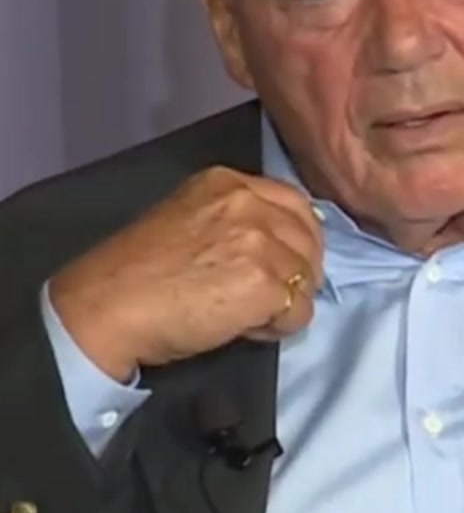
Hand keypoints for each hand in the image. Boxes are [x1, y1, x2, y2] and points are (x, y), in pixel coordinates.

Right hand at [49, 166, 323, 381]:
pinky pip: (299, 310)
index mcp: (229, 183)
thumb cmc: (137, 273)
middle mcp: (249, 204)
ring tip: (252, 315)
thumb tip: (276, 244)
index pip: (295, 203)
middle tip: (271, 295)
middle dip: (299, 269)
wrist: (105, 309)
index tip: (284, 261)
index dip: (297, 237)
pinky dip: (281, 326)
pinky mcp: (265, 284)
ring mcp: (260, 242)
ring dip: (288, 300)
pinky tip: (248, 329)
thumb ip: (235, 219)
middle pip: (308, 237)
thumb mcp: (189, 218)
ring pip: (307, 276)